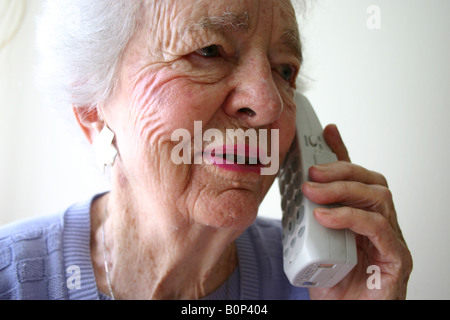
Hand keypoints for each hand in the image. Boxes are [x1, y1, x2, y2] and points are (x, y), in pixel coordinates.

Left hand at [303, 124, 412, 299]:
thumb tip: (299, 193)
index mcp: (364, 217)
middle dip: (340, 171)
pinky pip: (379, 228)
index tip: (326, 132)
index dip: (343, 152)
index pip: (358, 177)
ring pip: (379, 198)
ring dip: (343, 189)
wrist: (346, 316)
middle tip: (311, 172)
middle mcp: (381, 224)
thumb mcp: (315, 243)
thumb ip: (313, 217)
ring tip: (313, 192)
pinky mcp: (397, 260)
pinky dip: (351, 217)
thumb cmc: (333, 284)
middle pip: (373, 181)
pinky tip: (325, 217)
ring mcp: (391, 241)